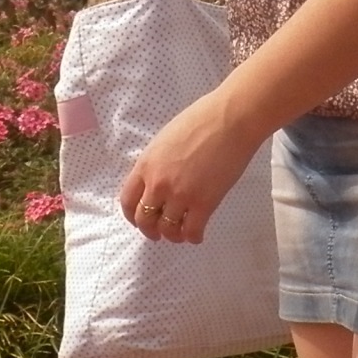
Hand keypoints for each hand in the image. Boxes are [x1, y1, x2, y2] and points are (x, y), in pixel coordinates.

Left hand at [118, 93, 257, 244]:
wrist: (229, 120)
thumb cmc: (200, 120)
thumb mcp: (164, 140)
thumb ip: (155, 163)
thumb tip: (155, 180)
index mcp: (146, 165)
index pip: (127, 201)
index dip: (132, 216)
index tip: (139, 219)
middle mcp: (158, 184)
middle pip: (144, 220)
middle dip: (150, 230)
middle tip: (158, 232)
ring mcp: (180, 195)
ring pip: (168, 230)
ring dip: (173, 235)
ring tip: (180, 234)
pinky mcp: (204, 203)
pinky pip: (192, 231)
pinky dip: (193, 237)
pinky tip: (197, 234)